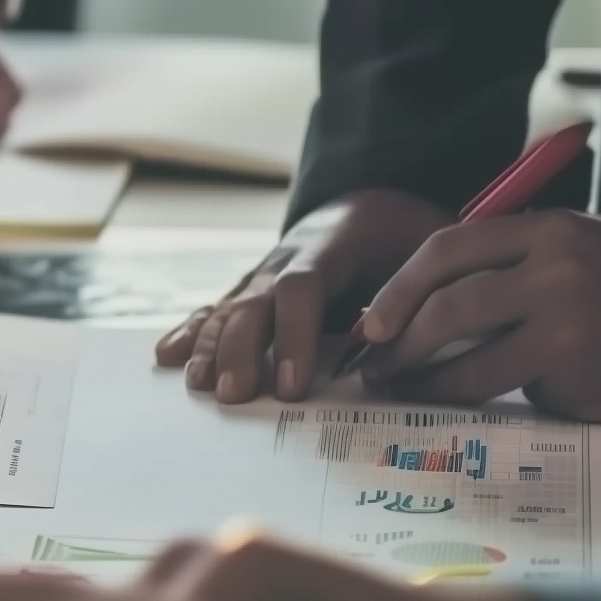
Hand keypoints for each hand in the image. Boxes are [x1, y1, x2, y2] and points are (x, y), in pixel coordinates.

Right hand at [156, 189, 450, 402]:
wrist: (372, 205)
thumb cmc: (407, 235)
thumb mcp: (432, 250)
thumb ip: (423, 292)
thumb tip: (411, 343)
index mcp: (333, 245)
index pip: (302, 288)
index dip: (293, 336)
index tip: (292, 386)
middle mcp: (286, 257)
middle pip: (253, 301)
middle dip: (238, 349)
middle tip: (234, 395)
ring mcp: (263, 272)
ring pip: (229, 306)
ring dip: (210, 347)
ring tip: (200, 386)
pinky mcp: (251, 289)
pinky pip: (215, 308)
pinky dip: (191, 332)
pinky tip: (168, 357)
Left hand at [351, 210, 600, 419]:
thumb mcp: (571, 242)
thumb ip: (502, 258)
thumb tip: (408, 301)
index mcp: (547, 231)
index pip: (446, 250)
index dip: (397, 288)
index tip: (371, 320)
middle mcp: (557, 276)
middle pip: (448, 310)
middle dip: (399, 343)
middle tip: (375, 363)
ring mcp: (569, 331)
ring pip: (470, 364)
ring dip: (427, 382)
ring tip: (403, 387)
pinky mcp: (579, 378)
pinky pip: (513, 392)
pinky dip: (490, 395)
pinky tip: (479, 396)